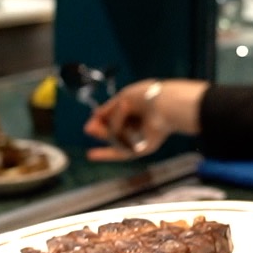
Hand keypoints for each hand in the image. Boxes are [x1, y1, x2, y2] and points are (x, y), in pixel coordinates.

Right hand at [83, 78, 205, 160]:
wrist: (164, 107)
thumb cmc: (146, 97)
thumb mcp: (124, 97)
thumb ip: (109, 108)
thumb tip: (95, 115)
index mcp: (137, 107)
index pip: (116, 113)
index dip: (103, 116)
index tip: (92, 117)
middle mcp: (139, 122)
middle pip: (114, 127)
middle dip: (100, 127)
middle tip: (88, 128)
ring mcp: (139, 136)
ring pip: (115, 138)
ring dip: (103, 134)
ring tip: (93, 130)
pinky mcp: (141, 148)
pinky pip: (121, 153)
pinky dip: (106, 155)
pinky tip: (91, 154)